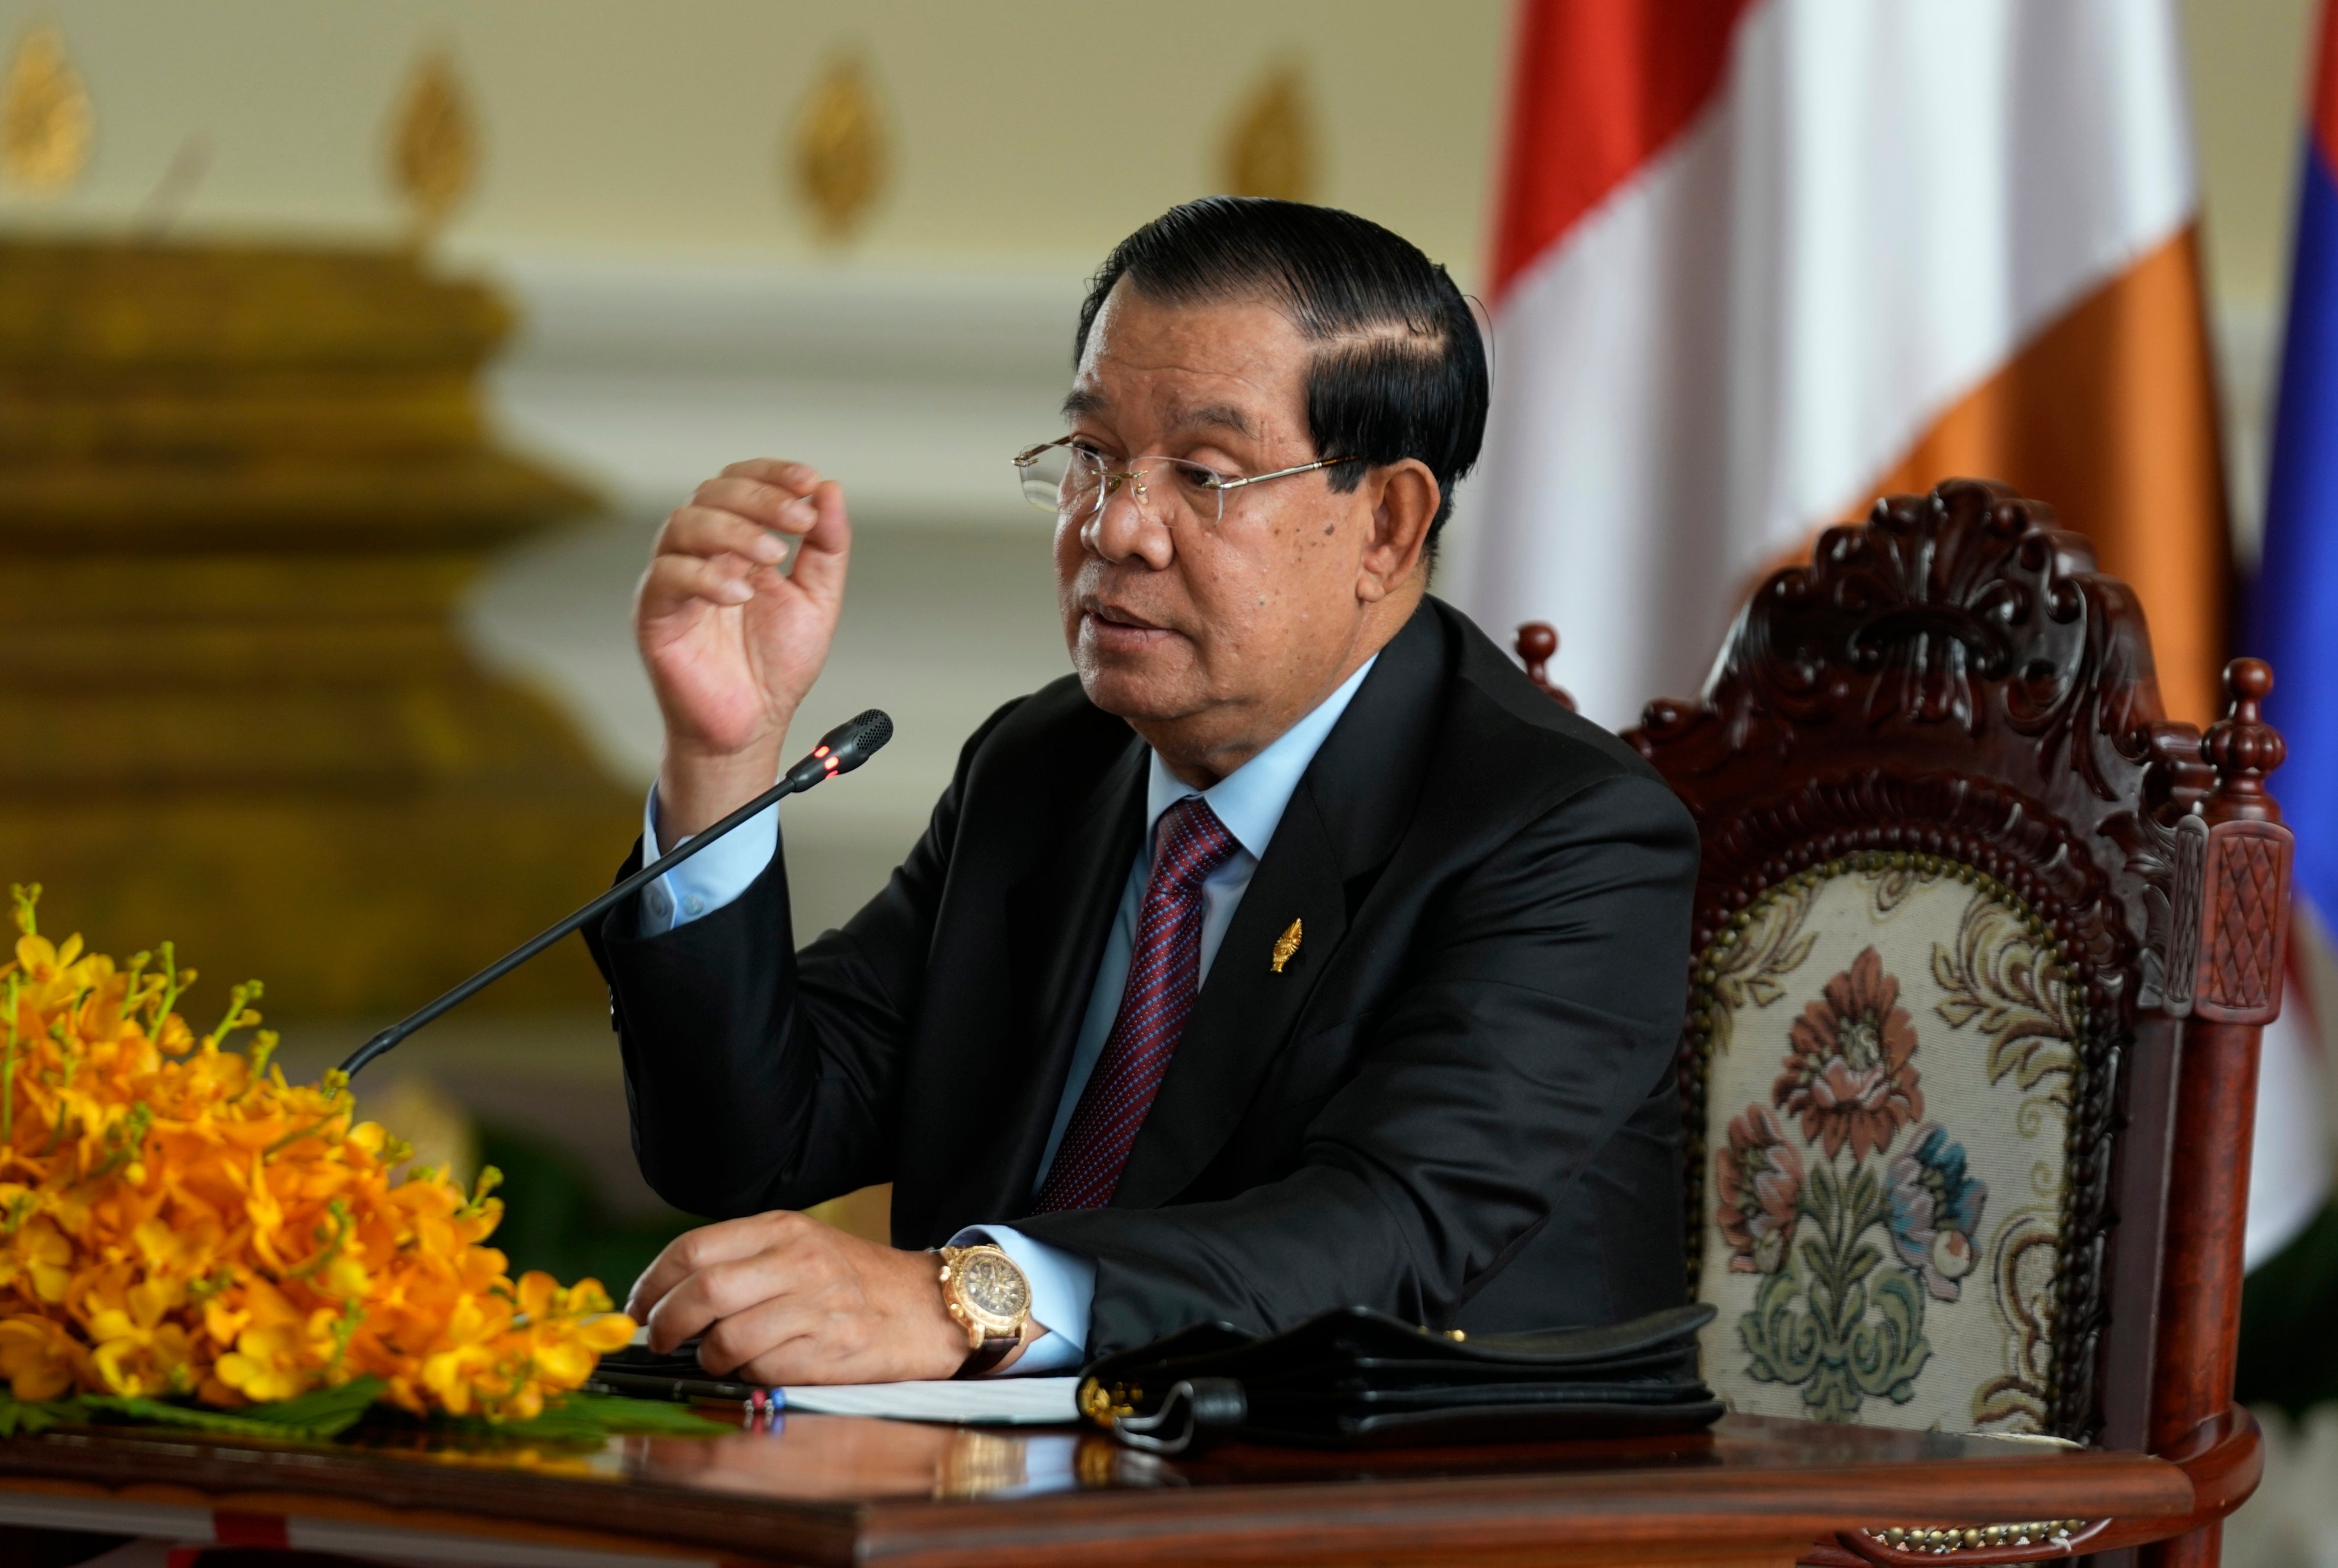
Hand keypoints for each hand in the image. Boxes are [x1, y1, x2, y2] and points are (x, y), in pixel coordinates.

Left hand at [626, 1212, 980, 1385]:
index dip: (651, 1284)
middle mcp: (799, 1261)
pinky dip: (747, 1375)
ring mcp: (817, 1306)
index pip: (693, 1249)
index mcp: (782, 1228)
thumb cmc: (852, 1280)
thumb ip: (741, 1259)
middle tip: (658, 1340)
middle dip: (665, 1325)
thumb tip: (664, 1294)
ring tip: (713, 1357)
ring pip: (727, 1338)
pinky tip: (757, 1366)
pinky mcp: (831, 1349)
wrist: (927, 1306)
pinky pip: (762, 1370)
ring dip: (707, 1356)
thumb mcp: (800, 1245)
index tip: (637, 1308)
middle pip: (703, 1293)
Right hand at [636, 460, 850, 840]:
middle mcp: (700, 553)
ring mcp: (673, 580)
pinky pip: (667, 576)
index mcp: (735, 543)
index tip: (809, 482)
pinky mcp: (655, 613)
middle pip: (711, 493)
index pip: (742, 483)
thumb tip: (830, 490)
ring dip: (733, 531)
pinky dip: (706, 577)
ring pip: (683, 524)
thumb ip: (826, 546)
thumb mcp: (817, 599)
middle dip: (760, 498)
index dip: (772, 474)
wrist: (751, 725)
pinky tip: (741, 595)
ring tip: (773, 556)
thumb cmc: (775, 666)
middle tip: (799, 519)